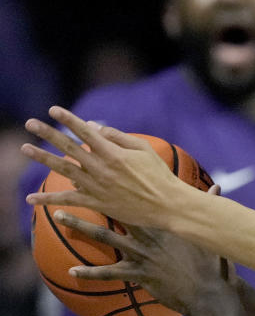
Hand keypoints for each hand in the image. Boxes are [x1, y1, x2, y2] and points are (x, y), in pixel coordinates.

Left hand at [21, 106, 190, 227]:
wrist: (167, 205)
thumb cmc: (159, 175)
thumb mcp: (143, 149)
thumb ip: (118, 137)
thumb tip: (94, 127)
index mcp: (113, 152)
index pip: (85, 131)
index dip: (68, 119)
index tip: (53, 110)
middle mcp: (101, 168)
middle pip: (69, 147)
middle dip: (48, 133)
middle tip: (30, 123)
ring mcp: (97, 186)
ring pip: (64, 169)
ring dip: (42, 158)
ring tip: (25, 148)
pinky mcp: (97, 203)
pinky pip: (68, 200)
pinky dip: (48, 199)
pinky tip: (30, 198)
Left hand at [53, 185, 233, 315]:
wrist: (210, 292)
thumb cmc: (212, 263)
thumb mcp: (211, 233)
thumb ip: (211, 207)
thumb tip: (218, 187)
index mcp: (165, 223)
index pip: (137, 199)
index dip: (119, 184)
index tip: (101, 170)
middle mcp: (150, 235)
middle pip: (114, 212)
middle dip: (92, 196)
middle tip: (69, 182)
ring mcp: (143, 255)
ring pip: (106, 238)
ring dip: (80, 226)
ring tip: (58, 215)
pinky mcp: (140, 275)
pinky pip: (110, 273)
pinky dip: (91, 272)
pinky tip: (72, 271)